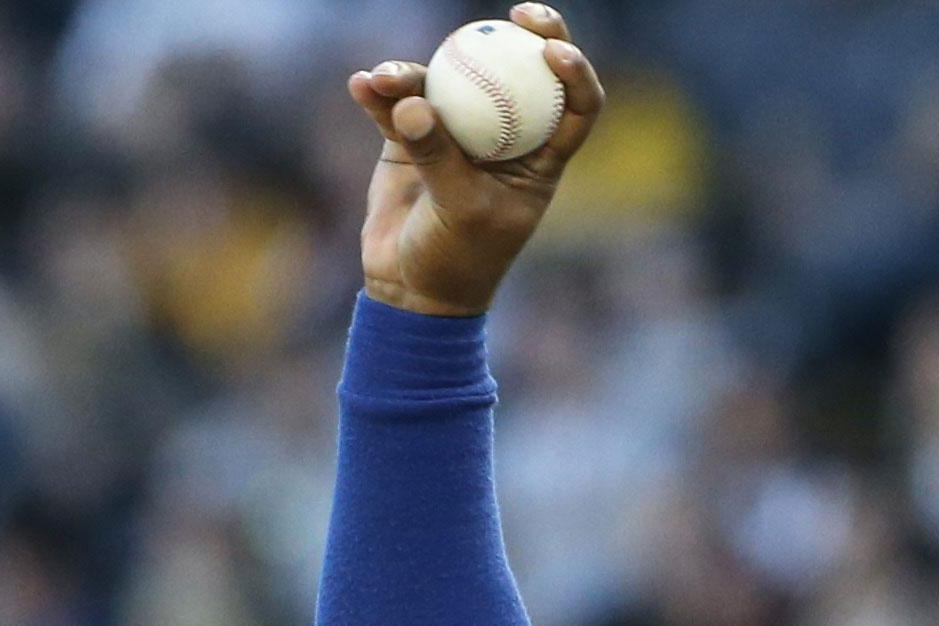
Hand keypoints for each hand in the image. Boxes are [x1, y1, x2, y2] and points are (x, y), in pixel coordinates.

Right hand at [347, 3, 605, 316]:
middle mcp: (505, 136)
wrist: (410, 286)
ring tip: (388, 78)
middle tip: (513, 14)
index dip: (575, 72)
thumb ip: (440, 157)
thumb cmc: (457, 259)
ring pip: (448, 81)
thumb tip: (415, 103)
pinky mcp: (411, 136)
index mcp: (540, 159)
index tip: (554, 50)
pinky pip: (398, 102)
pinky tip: (363, 85)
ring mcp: (457, 131)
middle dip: (523, 36)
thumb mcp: (459, 211)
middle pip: (520, 73)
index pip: (575, 107)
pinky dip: (381, 92)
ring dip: (416, 72)